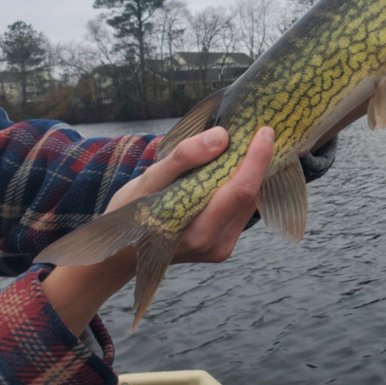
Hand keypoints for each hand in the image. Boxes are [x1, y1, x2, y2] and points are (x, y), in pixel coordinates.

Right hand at [42, 126, 273, 334]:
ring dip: (251, 173)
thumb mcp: (147, 181)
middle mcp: (214, 244)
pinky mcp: (224, 245)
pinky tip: (233, 169)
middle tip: (260, 131)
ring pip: (249, 202)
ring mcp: (221, 248)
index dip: (257, 159)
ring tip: (245, 145)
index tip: (265, 131)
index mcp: (195, 231)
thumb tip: (222, 136)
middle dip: (259, 162)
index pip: (240, 190)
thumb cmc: (130, 213)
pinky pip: (241, 210)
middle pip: (250, 195)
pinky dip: (241, 186)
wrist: (120, 253)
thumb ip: (184, 159)